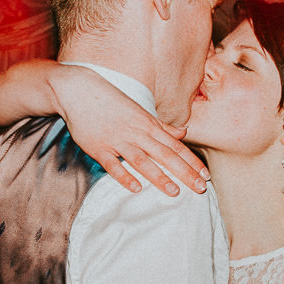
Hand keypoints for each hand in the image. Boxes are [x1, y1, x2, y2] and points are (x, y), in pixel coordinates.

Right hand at [56, 66, 208, 195]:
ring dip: (159, 177)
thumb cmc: (111, 101)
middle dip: (184, 172)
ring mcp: (117, 140)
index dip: (191, 161)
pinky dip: (124, 176)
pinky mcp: (98, 147)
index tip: (205, 176)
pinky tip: (136, 188)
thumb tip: (184, 132)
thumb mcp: (139, 110)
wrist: (78, 90)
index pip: (175, 146)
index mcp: (147, 124)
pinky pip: (113, 164)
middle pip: (164, 155)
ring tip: (174, 192)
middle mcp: (136, 132)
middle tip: (200, 189)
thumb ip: (162, 125)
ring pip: (142, 161)